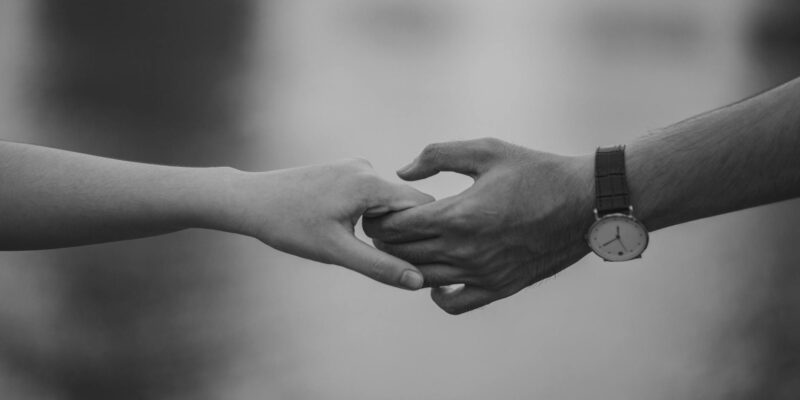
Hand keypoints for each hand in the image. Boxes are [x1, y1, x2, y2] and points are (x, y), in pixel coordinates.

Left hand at [223, 158, 433, 289]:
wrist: (250, 200)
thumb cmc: (289, 226)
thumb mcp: (337, 252)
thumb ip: (380, 266)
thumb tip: (417, 282)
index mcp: (370, 182)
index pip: (422, 205)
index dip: (425, 232)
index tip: (418, 258)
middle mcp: (366, 167)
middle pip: (406, 202)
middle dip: (402, 231)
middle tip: (383, 257)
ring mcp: (354, 166)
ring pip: (388, 200)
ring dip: (384, 224)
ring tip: (355, 243)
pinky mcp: (343, 170)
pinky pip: (371, 194)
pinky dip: (369, 214)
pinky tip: (344, 229)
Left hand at [363, 138, 593, 312]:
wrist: (584, 203)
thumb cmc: (535, 171)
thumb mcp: (487, 150)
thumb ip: (438, 156)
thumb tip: (402, 172)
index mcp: (458, 215)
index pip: (396, 227)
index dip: (379, 218)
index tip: (378, 210)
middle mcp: (465, 250)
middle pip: (402, 254)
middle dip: (385, 240)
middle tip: (383, 228)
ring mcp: (481, 273)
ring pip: (421, 279)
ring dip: (405, 264)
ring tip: (405, 247)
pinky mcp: (498, 288)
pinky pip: (453, 304)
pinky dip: (437, 294)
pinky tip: (438, 276)